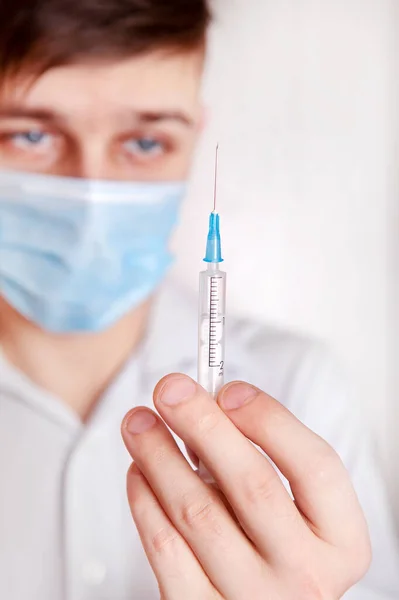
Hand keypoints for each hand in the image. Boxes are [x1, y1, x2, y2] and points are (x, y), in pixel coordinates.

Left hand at [121, 375, 370, 599]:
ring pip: (198, 512)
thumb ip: (268, 462)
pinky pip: (165, 547)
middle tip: (169, 390)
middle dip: (203, 425)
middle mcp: (304, 575)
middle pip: (252, 484)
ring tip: (139, 422)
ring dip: (161, 455)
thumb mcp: (297, 511)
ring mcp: (252, 599)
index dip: (270, 420)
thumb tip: (209, 404)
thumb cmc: (276, 547)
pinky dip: (145, 499)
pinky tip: (140, 471)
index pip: (316, 466)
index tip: (229, 390)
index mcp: (340, 541)